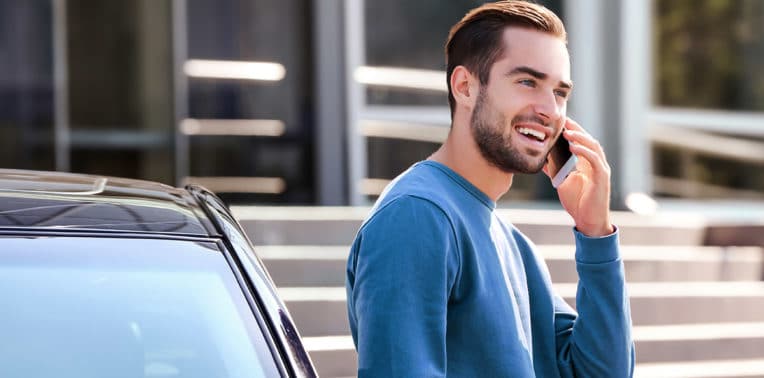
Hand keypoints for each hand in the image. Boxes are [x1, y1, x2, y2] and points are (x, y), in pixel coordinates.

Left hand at [543, 118, 613, 236]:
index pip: (582, 142)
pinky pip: (595, 161)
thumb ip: (555, 170)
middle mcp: (597, 164)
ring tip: (567, 132)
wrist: (588, 221)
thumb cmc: (578, 202)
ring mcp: (601, 170)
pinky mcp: (602, 178)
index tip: (561, 122)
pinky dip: (585, 152)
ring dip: (580, 138)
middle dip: (576, 130)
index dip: (573, 131)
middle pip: (589, 140)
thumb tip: (542, 159)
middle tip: (564, 121)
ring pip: (594, 147)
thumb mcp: (562, 182)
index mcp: (588, 163)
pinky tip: (574, 147)